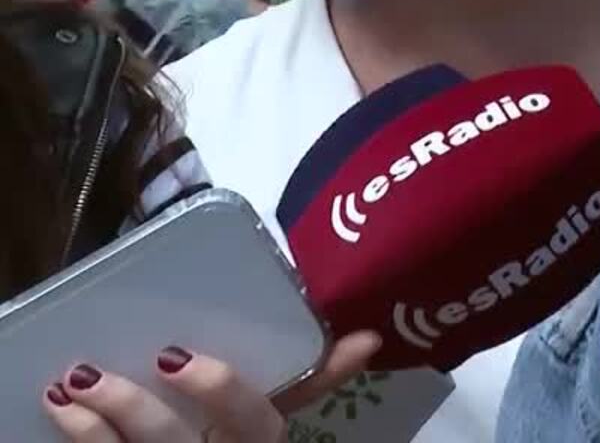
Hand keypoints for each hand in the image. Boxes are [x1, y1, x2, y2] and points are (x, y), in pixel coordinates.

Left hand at [41, 332, 377, 441]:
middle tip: (98, 369)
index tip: (173, 357)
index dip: (220, 391)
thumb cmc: (236, 440)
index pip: (255, 422)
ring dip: (94, 423)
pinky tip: (58, 408)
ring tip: (71, 383)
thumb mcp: (268, 417)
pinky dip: (79, 437)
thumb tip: (369, 338)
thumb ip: (312, 380)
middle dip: (132, 409)